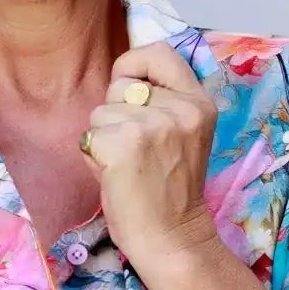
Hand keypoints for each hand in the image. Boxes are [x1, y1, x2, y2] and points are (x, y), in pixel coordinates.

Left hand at [81, 42, 219, 289]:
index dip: (134, 65)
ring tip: (126, 166)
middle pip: (121, 84)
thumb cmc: (168, 191)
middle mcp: (181, 108)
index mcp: (199, 102)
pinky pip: (89, 136)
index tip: (130, 91)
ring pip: (100, 112)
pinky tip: (114, 175)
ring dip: (103, 138)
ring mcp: (154, 125)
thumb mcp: (180, 134)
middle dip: (116, 113)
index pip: (159, 52)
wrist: (171, 237)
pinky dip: (92, 156)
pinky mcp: (125, 143)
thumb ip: (160, 102)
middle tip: (135, 150)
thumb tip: (123, 76)